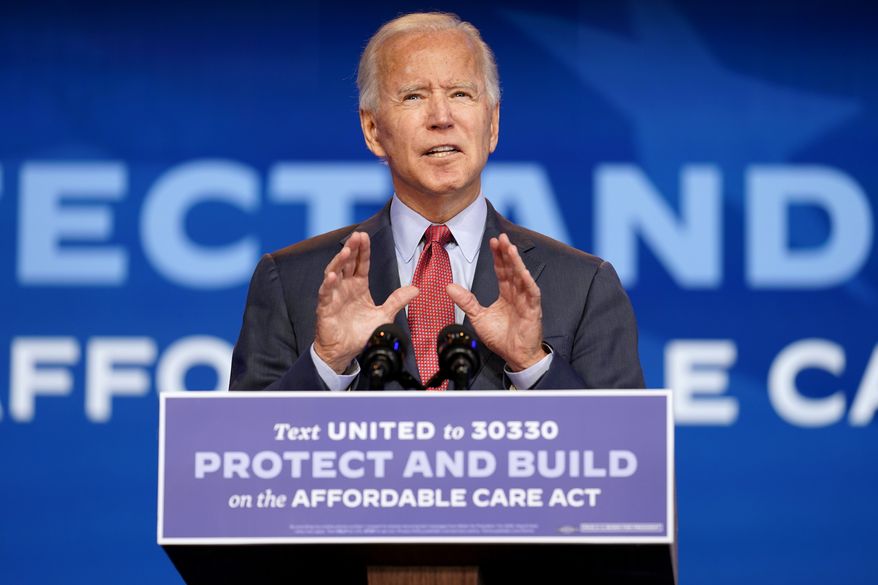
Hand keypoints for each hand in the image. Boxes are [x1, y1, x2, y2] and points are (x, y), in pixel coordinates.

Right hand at [313, 232, 417, 372]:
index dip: (363, 250)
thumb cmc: (361, 333)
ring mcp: (334, 295)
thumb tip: (415, 289)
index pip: (361, 263)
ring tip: (345, 251)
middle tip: (356, 236)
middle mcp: (345, 287)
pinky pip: (325, 293)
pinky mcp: (325, 307)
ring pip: (334, 273)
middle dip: (351, 248)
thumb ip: (397, 301)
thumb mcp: (384, 315)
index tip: (365, 236)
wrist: (345, 351)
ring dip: (339, 261)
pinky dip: (328, 284)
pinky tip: (332, 276)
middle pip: (347, 263)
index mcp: (359, 286)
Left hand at [447, 233, 546, 370]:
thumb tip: (449, 287)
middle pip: (512, 269)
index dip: (498, 256)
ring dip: (516, 262)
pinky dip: (528, 282)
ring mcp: (526, 301)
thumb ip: (466, 301)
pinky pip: (531, 293)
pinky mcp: (533, 310)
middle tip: (501, 237)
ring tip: (510, 248)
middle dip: (507, 253)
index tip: (493, 242)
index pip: (502, 271)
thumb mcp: (478, 317)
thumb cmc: (501, 337)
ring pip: (522, 277)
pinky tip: (523, 271)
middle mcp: (517, 294)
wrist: (515, 356)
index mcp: (506, 294)